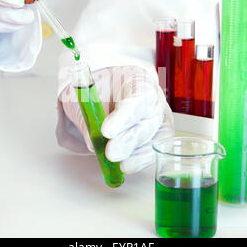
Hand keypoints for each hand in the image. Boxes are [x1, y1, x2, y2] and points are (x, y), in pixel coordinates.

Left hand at [59, 66, 173, 173]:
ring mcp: (159, 118)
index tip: (106, 131)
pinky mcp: (158, 136)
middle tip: (111, 153)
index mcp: (138, 80)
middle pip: (148, 120)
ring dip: (138, 154)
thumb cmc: (100, 89)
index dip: (124, 116)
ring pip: (156, 137)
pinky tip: (128, 166)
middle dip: (130, 140)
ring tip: (121, 165)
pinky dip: (141, 160)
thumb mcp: (87, 96)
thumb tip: (93, 143)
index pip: (138, 97)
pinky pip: (154, 150)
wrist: (107, 89)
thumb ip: (90, 117)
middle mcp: (154, 99)